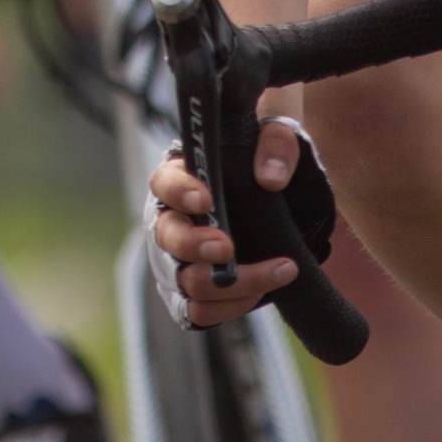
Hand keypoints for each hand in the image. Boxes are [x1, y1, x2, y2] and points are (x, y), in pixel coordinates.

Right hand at [148, 117, 304, 326]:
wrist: (275, 201)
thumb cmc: (263, 158)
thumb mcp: (276, 130)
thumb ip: (276, 141)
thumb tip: (270, 177)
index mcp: (180, 177)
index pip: (165, 183)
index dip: (180, 193)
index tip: (206, 200)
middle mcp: (171, 220)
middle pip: (167, 238)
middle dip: (195, 246)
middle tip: (227, 247)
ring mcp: (179, 260)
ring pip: (187, 281)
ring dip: (230, 284)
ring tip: (277, 272)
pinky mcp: (195, 291)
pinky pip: (200, 311)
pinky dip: (231, 306)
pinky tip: (262, 291)